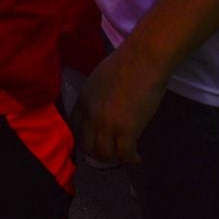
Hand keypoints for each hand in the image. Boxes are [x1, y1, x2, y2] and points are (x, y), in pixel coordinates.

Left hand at [70, 39, 169, 165]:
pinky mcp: (125, 129)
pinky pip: (124, 154)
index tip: (96, 142)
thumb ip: (98, 96)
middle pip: (87, 145)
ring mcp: (106, 123)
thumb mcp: (101, 78)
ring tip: (124, 156)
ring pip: (104, 154)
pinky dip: (130, 159)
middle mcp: (90, 114)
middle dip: (98, 154)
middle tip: (111, 154)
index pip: (75, 127)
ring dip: (114, 159)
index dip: (85, 138)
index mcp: (83, 99)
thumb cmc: (128, 63)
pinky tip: (137, 157)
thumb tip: (105, 108)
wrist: (143, 59)